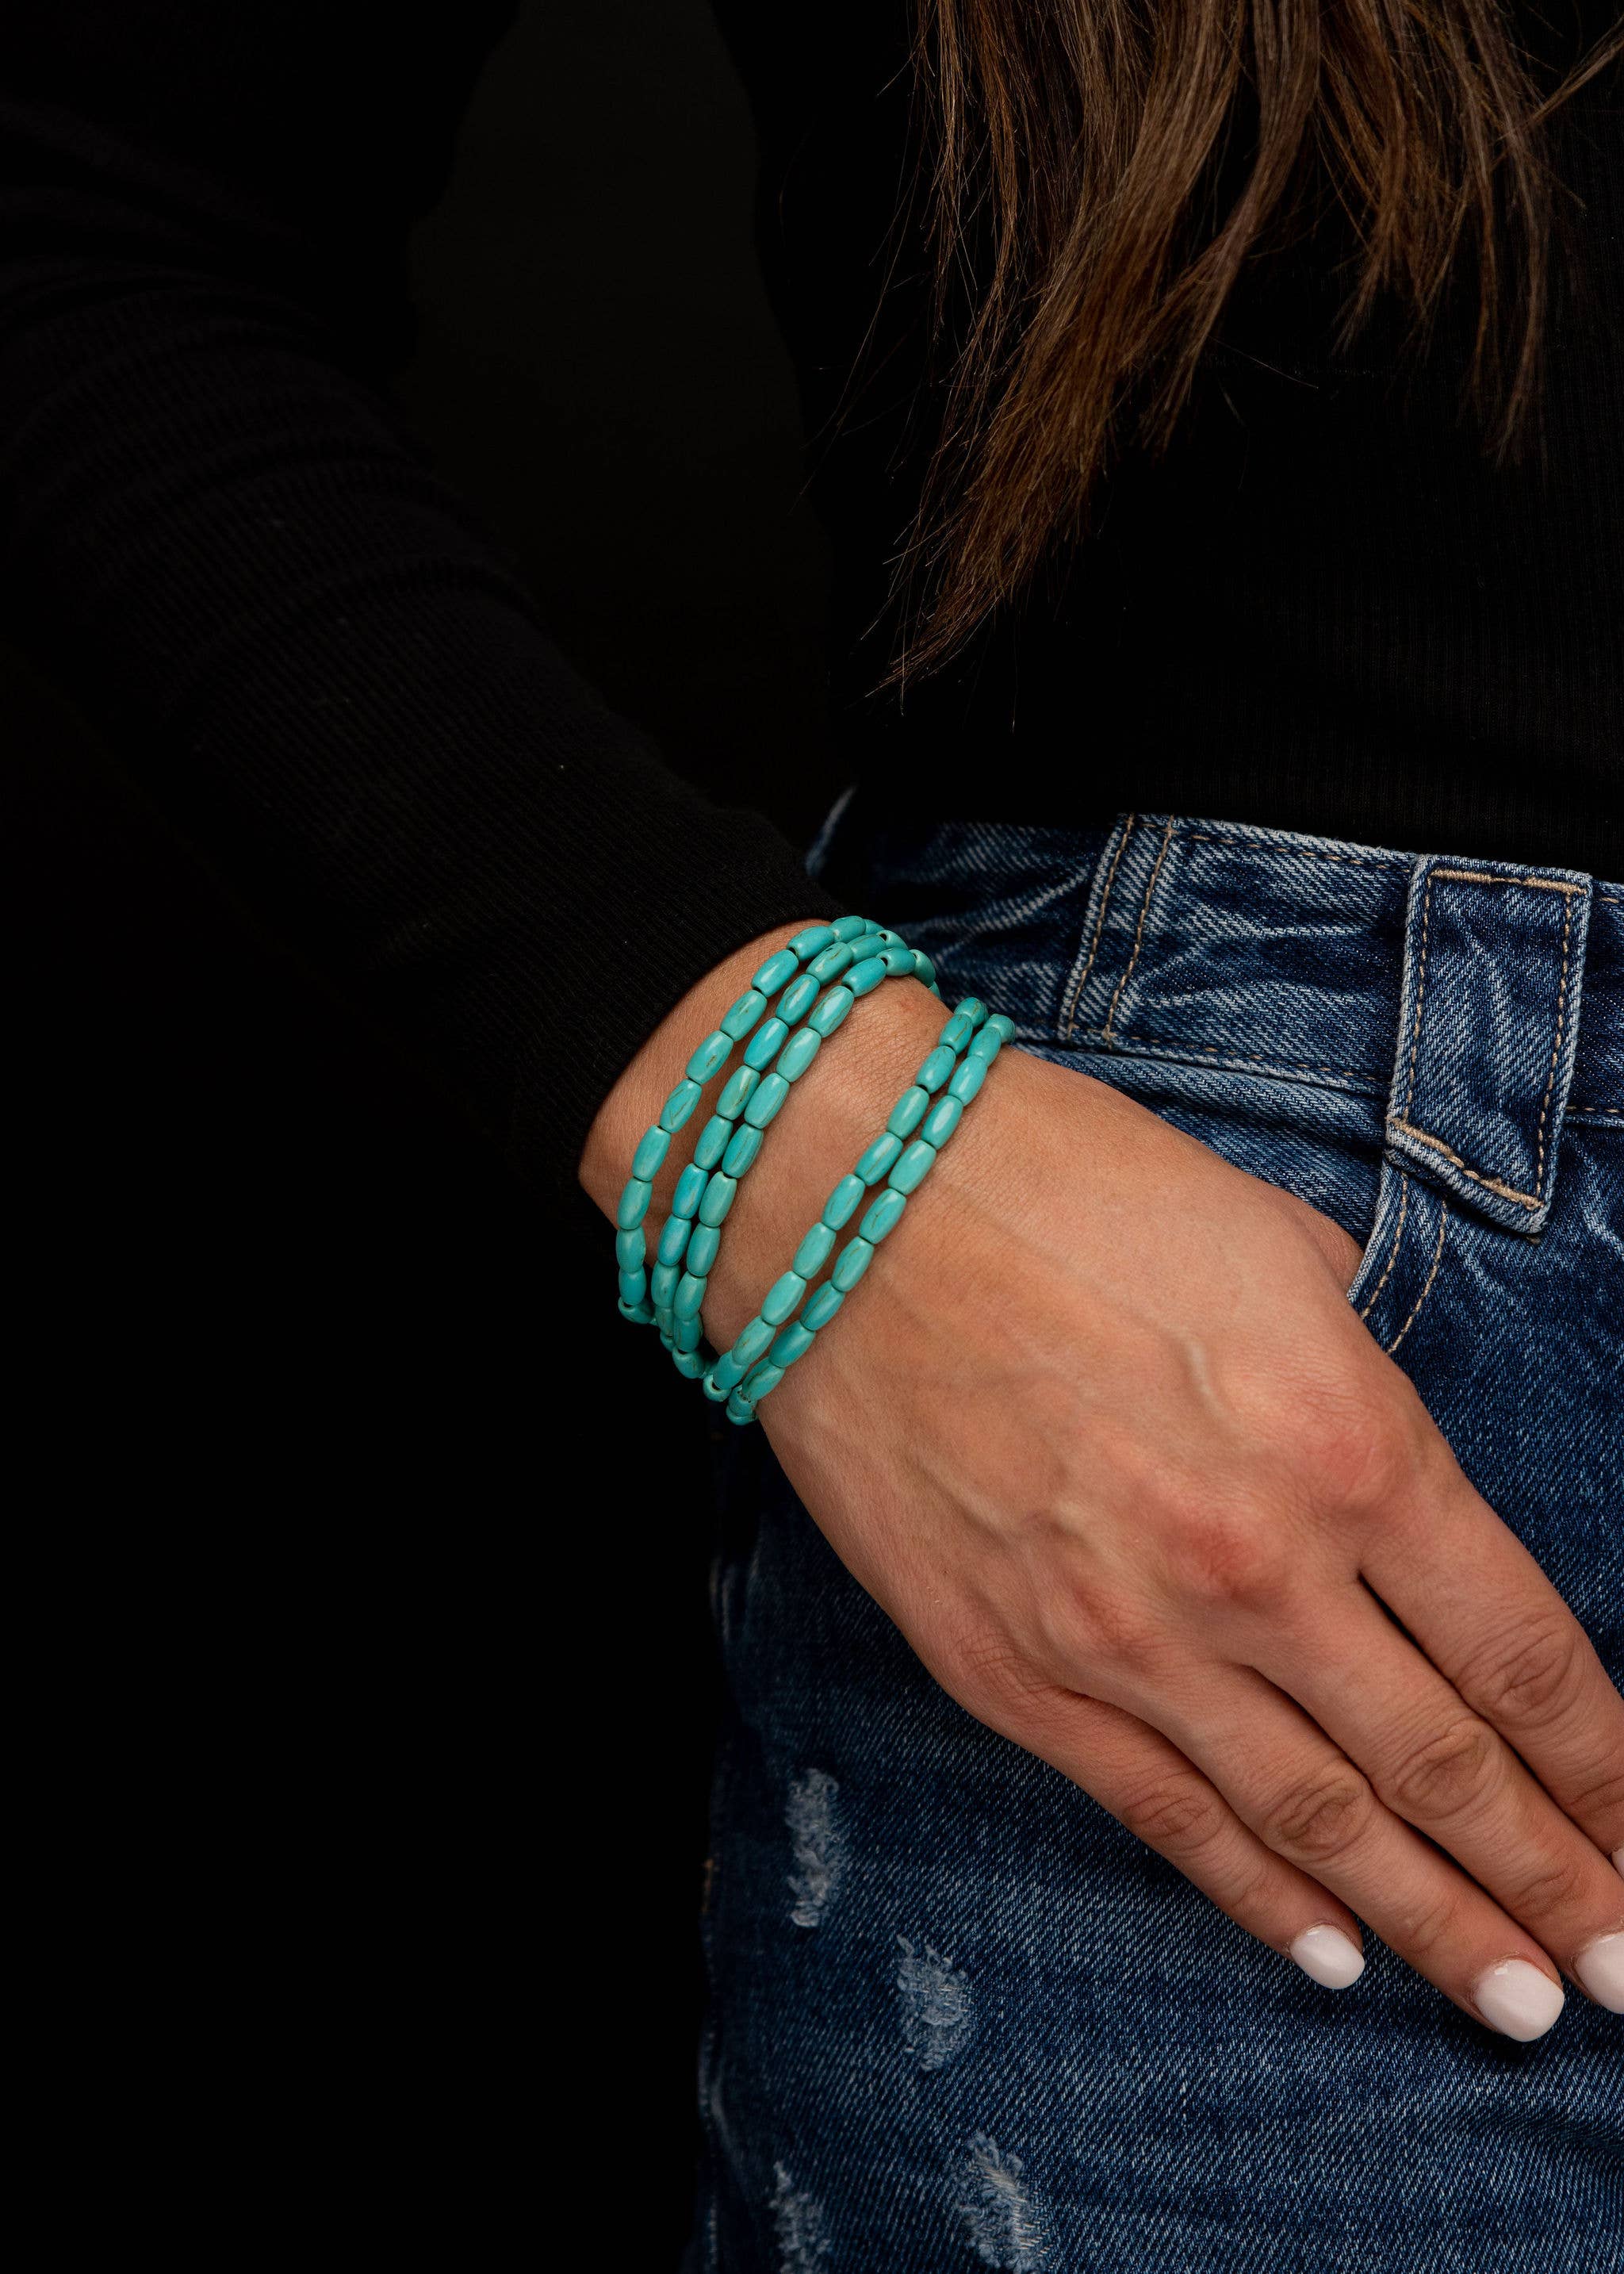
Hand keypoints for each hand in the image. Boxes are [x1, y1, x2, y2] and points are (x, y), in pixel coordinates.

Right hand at [583, 938, 1623, 2035]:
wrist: (843, 1204)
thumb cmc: (1066, 1188)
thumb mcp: (1276, 1250)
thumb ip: (1359, 1387)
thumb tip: (1390, 1481)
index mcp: (1349, 1445)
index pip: (1522, 1656)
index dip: (1605, 1770)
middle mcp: (1259, 1571)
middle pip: (1446, 1767)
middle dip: (1555, 1881)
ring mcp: (1128, 1640)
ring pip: (1318, 1820)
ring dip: (1437, 1927)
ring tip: (1523, 2007)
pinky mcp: (1012, 1674)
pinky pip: (1163, 1816)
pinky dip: (1257, 1897)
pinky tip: (1330, 1957)